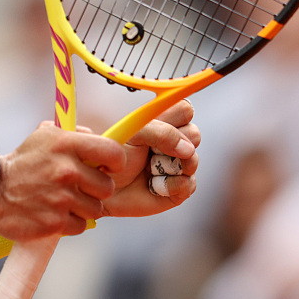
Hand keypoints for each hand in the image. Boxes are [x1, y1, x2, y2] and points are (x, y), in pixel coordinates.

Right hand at [0, 122, 126, 241]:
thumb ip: (74, 134)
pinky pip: (80, 225)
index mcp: (66, 145)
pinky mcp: (56, 222)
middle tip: (81, 187)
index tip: (109, 167)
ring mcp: (62, 198)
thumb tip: (99, 137)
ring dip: (83, 207)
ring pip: (96, 209)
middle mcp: (66, 170)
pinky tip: (55, 212)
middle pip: (107, 187)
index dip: (116, 162)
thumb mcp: (44, 137)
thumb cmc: (23, 163)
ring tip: (64, 200)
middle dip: (97, 189)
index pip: (113, 152)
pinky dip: (71, 222)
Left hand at [102, 99, 199, 217]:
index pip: (184, 110)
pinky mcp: (179, 188)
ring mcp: (178, 165)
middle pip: (194, 134)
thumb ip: (160, 132)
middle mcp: (174, 142)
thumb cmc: (115, 158)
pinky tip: (153, 186)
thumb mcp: (132, 136)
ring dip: (169, 166)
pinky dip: (170, 185)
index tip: (161, 125)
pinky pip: (189, 184)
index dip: (177, 117)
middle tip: (151, 150)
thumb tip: (188, 149)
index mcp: (162, 123)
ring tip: (149, 169)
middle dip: (174, 143)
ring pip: (193, 160)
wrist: (104, 189)